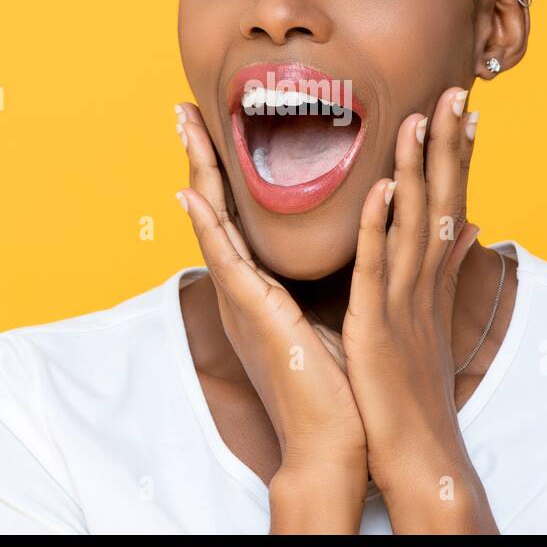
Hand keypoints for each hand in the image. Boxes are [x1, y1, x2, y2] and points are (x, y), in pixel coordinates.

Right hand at [173, 102, 368, 482]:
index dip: (225, 169)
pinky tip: (194, 188)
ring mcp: (241, 299)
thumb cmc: (337, 383)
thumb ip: (333, 277)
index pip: (238, 214)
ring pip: (212, 221)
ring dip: (199, 170)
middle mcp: (244, 287)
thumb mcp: (335, 314)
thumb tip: (362, 240)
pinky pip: (228, 258)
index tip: (217, 126)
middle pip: (215, 207)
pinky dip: (209, 222)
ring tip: (185, 126)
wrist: (333, 439)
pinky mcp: (252, 313)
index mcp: (262, 286)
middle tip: (183, 107)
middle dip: (200, 155)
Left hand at [340, 86, 498, 531]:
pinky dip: (381, 224)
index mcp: (432, 279)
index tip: (465, 109)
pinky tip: (383, 187)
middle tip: (457, 91)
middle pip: (442, 199)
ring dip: (419, 166)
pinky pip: (378, 265)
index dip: (458, 155)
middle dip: (450, 144)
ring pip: (414, 221)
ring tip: (422, 114)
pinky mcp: (377, 322)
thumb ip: (446, 269)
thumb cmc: (417, 390)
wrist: (419, 453)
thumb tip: (468, 229)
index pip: (449, 202)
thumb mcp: (432, 321)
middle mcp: (425, 281)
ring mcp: (404, 300)